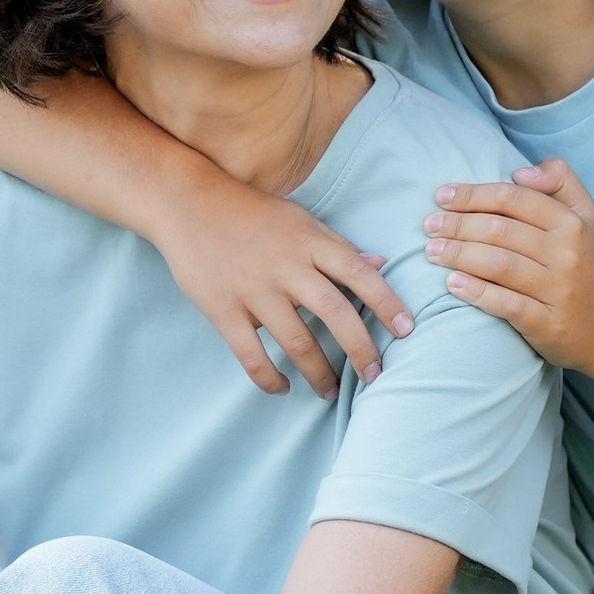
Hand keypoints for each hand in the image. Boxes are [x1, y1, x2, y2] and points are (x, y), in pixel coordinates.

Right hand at [157, 165, 413, 398]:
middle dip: (360, 349)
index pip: (358, 273)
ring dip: (318, 373)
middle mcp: (285, 266)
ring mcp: (253, 289)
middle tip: (376, 377)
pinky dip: (270, 378)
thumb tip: (381, 265)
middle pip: (334, 312)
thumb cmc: (250, 212)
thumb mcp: (300, 220)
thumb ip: (338, 246)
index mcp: (308, 242)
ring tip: (330, 391)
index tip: (407, 330)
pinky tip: (282, 388)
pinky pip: (251, 354)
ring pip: (296, 341)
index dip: (387, 302)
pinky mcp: (222, 309)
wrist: (187, 203)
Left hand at [424, 158, 593, 369]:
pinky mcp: (548, 323)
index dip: (473, 194)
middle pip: (500, 230)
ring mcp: (558, 290)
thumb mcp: (586, 216)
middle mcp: (566, 253)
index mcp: (571, 222)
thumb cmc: (588, 265)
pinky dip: (476, 292)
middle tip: (428, 225)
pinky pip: (506, 304)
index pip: (513, 199)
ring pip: (499, 264)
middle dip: (457, 225)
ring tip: (431, 251)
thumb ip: (559, 181)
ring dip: (458, 255)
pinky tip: (452, 283)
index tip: (442, 196)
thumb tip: (519, 171)